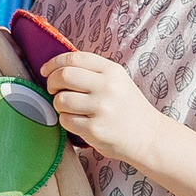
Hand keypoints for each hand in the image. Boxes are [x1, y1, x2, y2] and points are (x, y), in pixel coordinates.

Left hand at [42, 51, 164, 164]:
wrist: (149, 137)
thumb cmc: (127, 107)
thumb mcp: (117, 81)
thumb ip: (92, 72)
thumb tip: (56, 67)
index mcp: (112, 71)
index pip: (73, 58)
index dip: (54, 63)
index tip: (46, 70)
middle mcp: (107, 87)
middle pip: (64, 76)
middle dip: (52, 83)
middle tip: (53, 90)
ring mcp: (101, 109)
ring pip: (61, 100)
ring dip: (58, 104)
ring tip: (68, 108)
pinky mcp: (94, 129)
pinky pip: (65, 120)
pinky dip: (66, 121)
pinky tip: (77, 121)